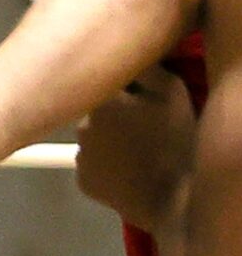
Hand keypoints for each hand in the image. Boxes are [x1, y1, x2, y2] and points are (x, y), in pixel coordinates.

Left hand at [76, 70, 195, 231]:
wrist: (175, 198)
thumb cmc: (175, 141)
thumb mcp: (171, 92)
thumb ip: (144, 69)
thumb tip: (123, 57)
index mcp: (100, 101)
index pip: (103, 87)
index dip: (124, 95)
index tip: (140, 104)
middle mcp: (81, 126)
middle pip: (97, 114)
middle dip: (114, 118)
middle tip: (141, 132)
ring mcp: (80, 156)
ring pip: (94, 141)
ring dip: (109, 143)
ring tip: (137, 154)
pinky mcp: (83, 182)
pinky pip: (93, 167)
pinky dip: (106, 168)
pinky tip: (128, 173)